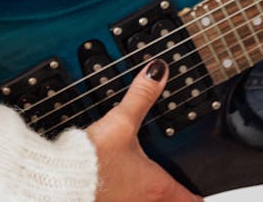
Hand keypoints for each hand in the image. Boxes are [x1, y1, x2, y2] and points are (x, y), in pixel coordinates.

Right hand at [85, 58, 203, 201]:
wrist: (63, 179)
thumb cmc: (94, 160)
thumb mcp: (121, 122)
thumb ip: (141, 96)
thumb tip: (157, 72)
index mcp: (157, 186)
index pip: (190, 200)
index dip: (197, 194)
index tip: (199, 190)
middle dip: (174, 195)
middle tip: (177, 184)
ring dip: (151, 196)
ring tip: (147, 182)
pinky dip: (129, 195)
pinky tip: (120, 182)